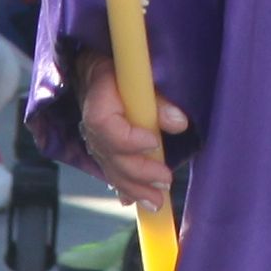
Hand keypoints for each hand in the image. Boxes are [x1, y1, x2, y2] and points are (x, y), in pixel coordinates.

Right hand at [80, 55, 187, 215]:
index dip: (128, 138)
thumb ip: (158, 100)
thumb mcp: (139, 74)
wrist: (94, 69)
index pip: (104, 124)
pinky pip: (109, 172)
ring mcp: (94, 140)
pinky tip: (132, 202)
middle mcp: (91, 124)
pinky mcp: (101, 149)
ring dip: (133, 188)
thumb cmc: (122, 68)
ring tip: (156, 203)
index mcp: (98, 98)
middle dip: (138, 172)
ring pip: (110, 169)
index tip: (153, 142)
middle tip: (165, 181)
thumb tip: (180, 123)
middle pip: (110, 155)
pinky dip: (122, 188)